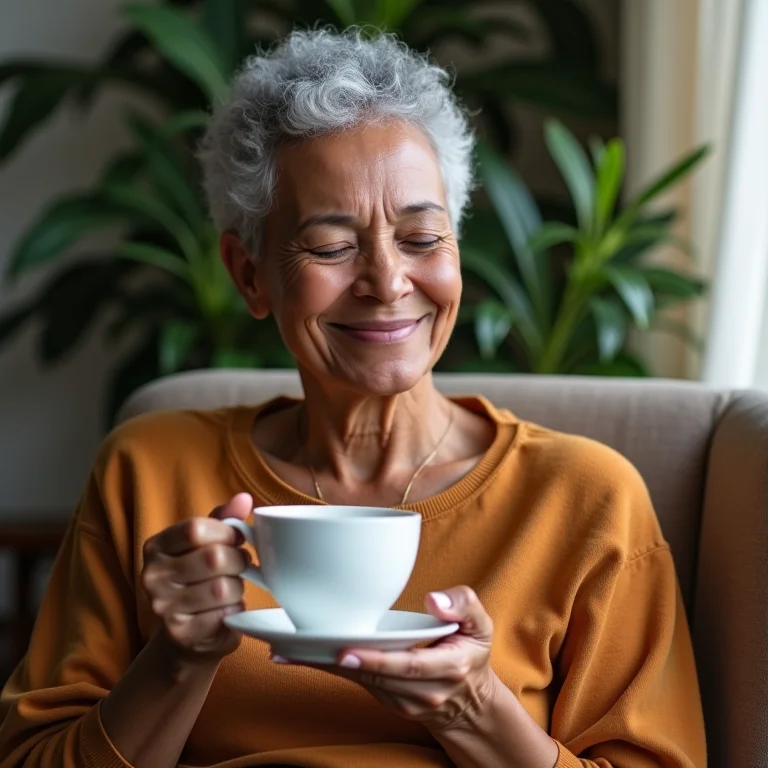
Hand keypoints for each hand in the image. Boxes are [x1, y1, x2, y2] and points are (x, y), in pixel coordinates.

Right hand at [141, 493, 252, 661]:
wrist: (186, 634)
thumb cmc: (199, 578)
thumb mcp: (207, 543)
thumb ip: (224, 519)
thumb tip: (244, 498)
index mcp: (156, 547)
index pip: (196, 529)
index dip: (226, 532)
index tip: (236, 539)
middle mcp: (152, 576)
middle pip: (213, 557)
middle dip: (238, 560)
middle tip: (240, 565)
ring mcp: (163, 607)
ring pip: (222, 588)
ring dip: (237, 587)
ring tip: (232, 588)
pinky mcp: (181, 634)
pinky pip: (224, 614)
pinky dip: (234, 611)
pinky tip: (225, 610)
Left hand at [274, 586, 497, 731]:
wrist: (469, 701)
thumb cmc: (471, 651)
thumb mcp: (481, 624)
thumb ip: (464, 605)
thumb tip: (434, 599)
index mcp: (448, 668)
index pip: (408, 666)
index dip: (376, 661)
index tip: (346, 652)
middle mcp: (422, 690)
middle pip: (374, 676)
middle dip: (335, 663)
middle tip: (299, 647)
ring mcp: (402, 701)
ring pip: (359, 682)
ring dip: (322, 666)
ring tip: (286, 649)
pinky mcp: (385, 700)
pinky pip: (355, 683)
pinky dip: (327, 669)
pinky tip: (296, 657)